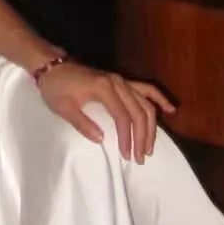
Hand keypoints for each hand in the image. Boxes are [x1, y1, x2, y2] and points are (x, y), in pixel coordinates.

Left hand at [36, 60, 173, 163]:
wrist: (53, 67)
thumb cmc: (56, 88)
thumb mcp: (63, 108)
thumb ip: (82, 123)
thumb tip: (102, 140)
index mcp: (103, 88)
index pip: (122, 116)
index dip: (127, 137)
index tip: (127, 155)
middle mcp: (118, 83)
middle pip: (139, 111)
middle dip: (142, 136)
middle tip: (141, 158)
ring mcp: (122, 81)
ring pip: (145, 103)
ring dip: (151, 126)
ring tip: (149, 147)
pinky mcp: (122, 81)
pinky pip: (146, 89)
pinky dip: (159, 99)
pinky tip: (170, 110)